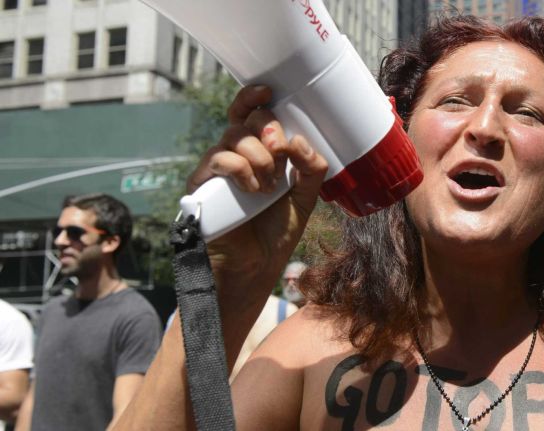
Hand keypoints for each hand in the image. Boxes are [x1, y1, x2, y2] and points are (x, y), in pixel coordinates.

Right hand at [187, 85, 327, 287]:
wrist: (254, 268)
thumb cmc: (275, 233)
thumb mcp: (305, 198)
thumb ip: (311, 169)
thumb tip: (300, 140)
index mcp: (259, 154)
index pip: (252, 115)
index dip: (255, 98)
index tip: (268, 91)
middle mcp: (236, 156)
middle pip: (245, 120)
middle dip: (268, 130)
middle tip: (279, 152)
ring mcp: (218, 170)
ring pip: (234, 136)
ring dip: (259, 155)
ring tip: (268, 184)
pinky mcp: (202, 185)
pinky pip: (219, 158)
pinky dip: (241, 168)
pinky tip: (252, 188)